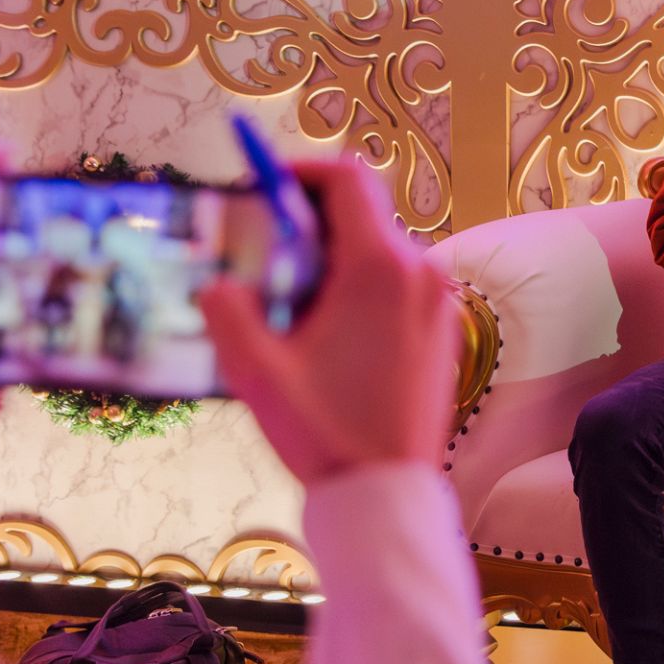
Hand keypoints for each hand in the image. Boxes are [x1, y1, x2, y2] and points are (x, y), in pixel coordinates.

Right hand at [199, 159, 460, 485]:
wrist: (388, 493)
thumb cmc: (325, 432)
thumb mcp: (254, 369)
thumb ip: (226, 308)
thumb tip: (219, 282)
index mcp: (379, 267)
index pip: (346, 178)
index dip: (300, 171)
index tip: (264, 187)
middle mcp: (420, 272)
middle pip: (361, 215)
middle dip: (307, 227)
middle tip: (264, 263)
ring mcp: (439, 301)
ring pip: (376, 253)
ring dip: (331, 264)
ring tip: (292, 314)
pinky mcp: (443, 329)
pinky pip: (395, 286)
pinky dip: (359, 291)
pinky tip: (327, 338)